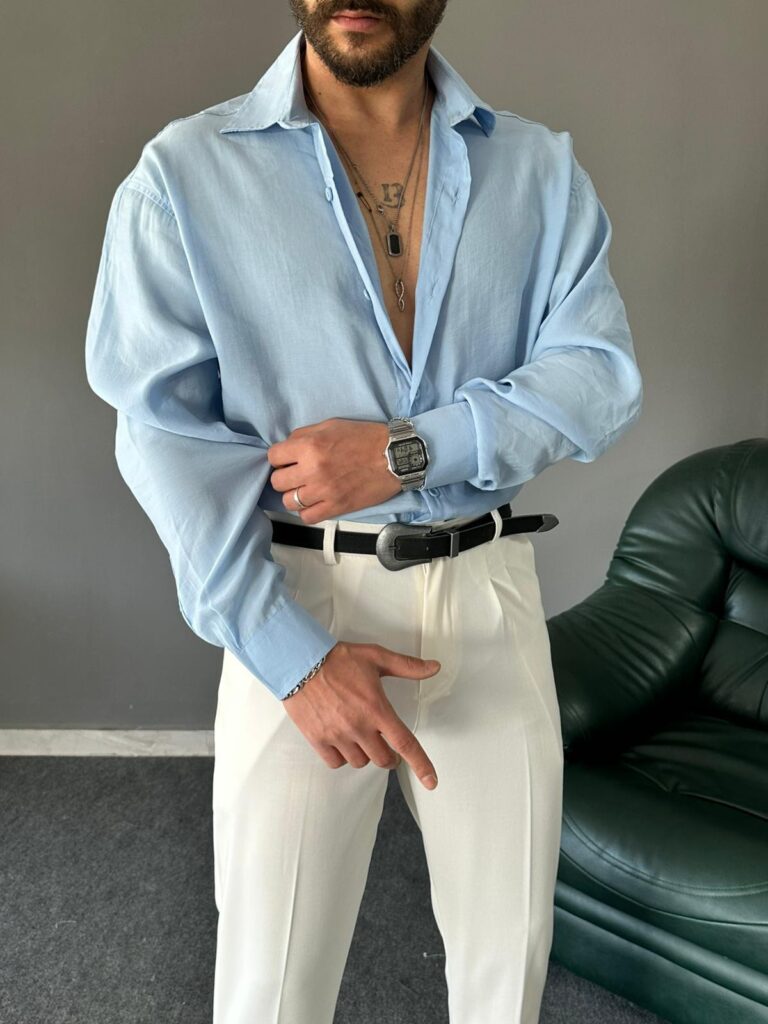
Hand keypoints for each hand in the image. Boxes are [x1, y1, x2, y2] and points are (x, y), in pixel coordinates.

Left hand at [267, 418, 401, 523]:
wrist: (393, 457)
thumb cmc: (363, 437)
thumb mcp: (331, 425)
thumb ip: (304, 435)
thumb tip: (287, 447)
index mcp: (309, 446)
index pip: (273, 457)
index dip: (280, 458)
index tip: (288, 460)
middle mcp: (312, 470)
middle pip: (277, 482)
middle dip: (285, 477)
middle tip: (297, 475)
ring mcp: (324, 491)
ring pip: (289, 502)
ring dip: (294, 496)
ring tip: (306, 490)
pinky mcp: (336, 507)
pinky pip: (307, 517)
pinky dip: (307, 511)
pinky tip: (315, 502)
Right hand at [282, 641, 440, 789]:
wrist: (299, 662)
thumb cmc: (337, 659)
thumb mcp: (376, 657)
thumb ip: (407, 666)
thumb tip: (434, 668)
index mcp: (376, 709)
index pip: (405, 743)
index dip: (421, 765)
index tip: (431, 782)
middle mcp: (358, 726)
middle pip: (384, 760)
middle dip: (389, 755)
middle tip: (384, 742)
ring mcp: (337, 735)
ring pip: (361, 762)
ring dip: (365, 754)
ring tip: (360, 736)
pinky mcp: (318, 739)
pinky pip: (336, 763)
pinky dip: (343, 757)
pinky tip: (342, 741)